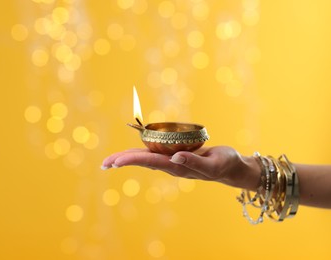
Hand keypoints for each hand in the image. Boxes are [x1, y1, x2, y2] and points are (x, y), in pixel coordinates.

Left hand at [101, 146, 260, 189]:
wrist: (232, 168)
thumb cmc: (226, 165)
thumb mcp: (214, 164)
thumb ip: (196, 162)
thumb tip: (175, 157)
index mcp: (178, 168)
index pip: (150, 162)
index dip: (131, 160)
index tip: (114, 162)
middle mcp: (171, 165)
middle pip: (142, 161)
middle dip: (123, 161)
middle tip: (103, 164)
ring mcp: (172, 161)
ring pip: (145, 158)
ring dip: (128, 158)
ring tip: (111, 161)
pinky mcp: (176, 156)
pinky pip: (154, 153)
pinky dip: (141, 152)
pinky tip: (133, 152)